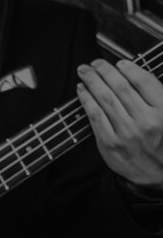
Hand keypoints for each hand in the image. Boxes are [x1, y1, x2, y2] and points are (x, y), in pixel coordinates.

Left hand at [80, 59, 162, 187]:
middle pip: (121, 88)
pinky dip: (86, 100)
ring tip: (85, 72)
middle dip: (105, 71)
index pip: (145, 82)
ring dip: (92, 82)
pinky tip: (82, 91)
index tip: (121, 63)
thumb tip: (138, 75)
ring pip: (105, 99)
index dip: (130, 69)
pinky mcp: (110, 143)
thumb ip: (158, 97)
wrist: (158, 175)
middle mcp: (146, 121)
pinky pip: (94, 116)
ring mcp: (127, 133)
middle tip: (96, 63)